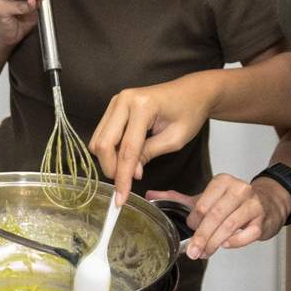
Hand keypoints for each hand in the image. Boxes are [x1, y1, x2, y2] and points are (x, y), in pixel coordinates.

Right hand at [89, 71, 219, 202]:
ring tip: (128, 170)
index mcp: (142, 106)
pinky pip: (103, 133)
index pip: (127, 149)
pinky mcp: (113, 106)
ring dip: (109, 160)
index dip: (123, 176)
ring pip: (98, 139)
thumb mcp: (175, 139)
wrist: (192, 92)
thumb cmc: (189, 112)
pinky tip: (125, 157)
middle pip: (104, 143)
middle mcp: (124, 100)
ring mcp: (116, 101)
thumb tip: (132, 173)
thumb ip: (149, 154)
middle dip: (111, 169)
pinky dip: (110, 150)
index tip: (121, 198)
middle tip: (123, 186)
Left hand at [147, 174, 289, 259]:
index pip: (203, 203)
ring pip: (230, 226)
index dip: (194, 220)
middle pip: (215, 216)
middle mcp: (239, 190)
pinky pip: (247, 234)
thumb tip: (150, 195)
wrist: (265, 203)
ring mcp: (253, 204)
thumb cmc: (231, 202)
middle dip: (202, 236)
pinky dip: (234, 242)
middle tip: (192, 251)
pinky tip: (225, 245)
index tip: (189, 230)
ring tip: (204, 252)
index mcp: (222, 182)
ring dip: (215, 242)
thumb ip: (178, 198)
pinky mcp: (262, 220)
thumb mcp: (205, 198)